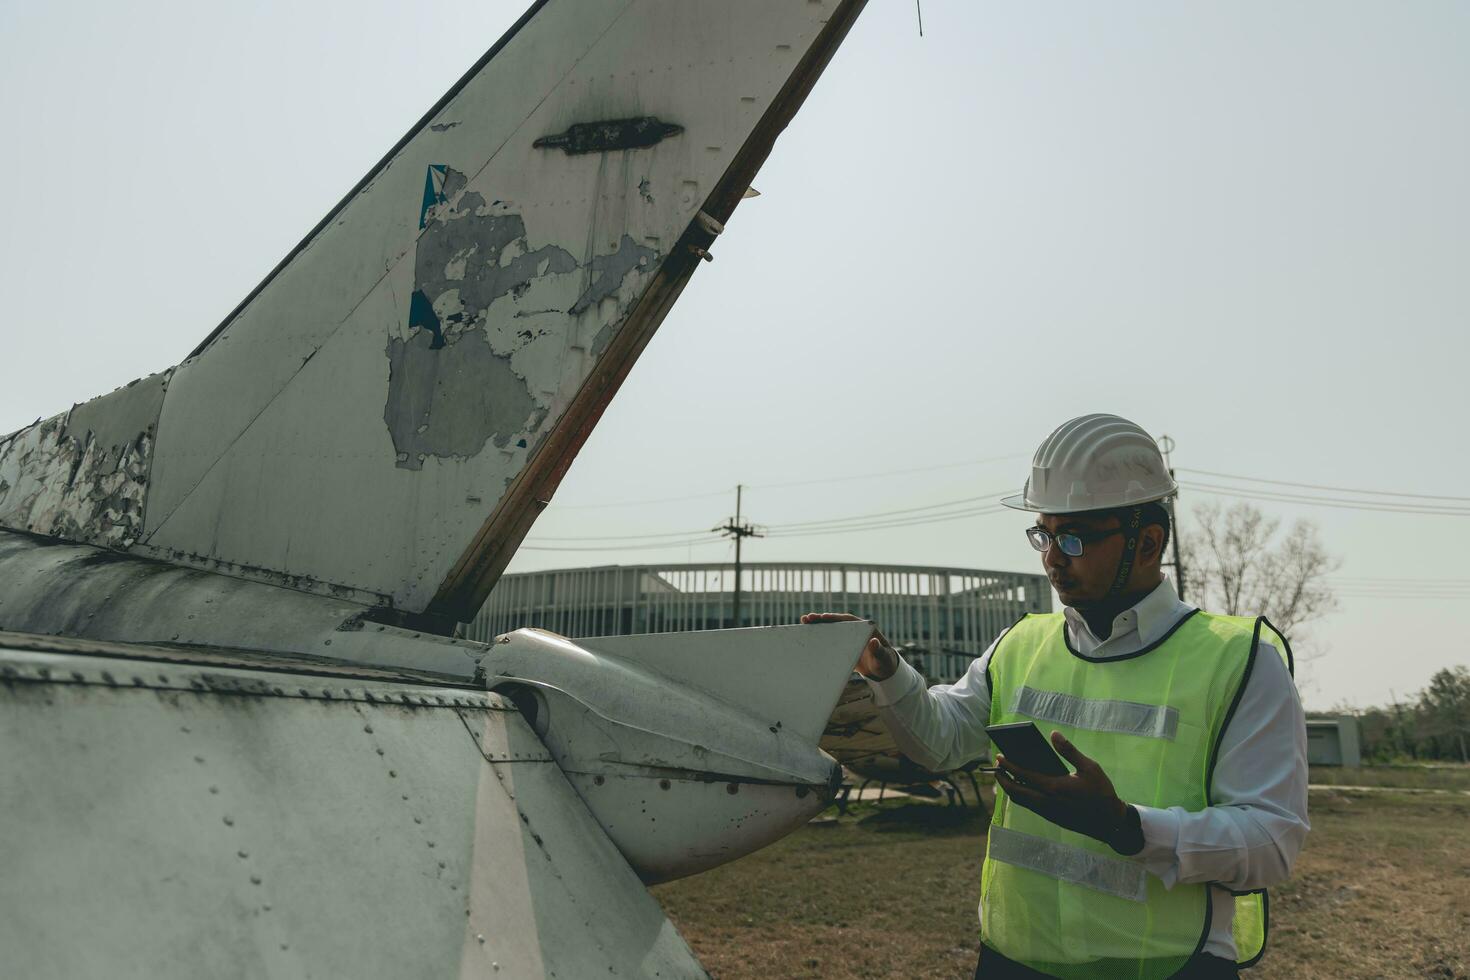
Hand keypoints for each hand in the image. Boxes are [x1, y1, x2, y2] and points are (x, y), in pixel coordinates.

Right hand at [799, 612, 898, 680]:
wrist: (882, 669)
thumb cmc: (884, 662)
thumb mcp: (883, 657)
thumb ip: (878, 650)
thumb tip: (873, 641)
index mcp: (864, 628)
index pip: (848, 620)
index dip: (835, 618)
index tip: (824, 617)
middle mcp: (854, 629)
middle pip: (836, 622)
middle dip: (822, 619)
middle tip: (808, 618)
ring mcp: (848, 636)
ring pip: (831, 628)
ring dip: (818, 625)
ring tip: (804, 621)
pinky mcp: (843, 645)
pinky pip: (830, 639)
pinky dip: (820, 636)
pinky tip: (808, 635)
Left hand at [993, 731, 1139, 851]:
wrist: (1110, 822)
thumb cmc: (1101, 792)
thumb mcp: (1089, 767)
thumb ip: (1069, 751)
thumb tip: (1054, 734)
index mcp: (1053, 788)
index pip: (1023, 776)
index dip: (1008, 766)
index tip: (999, 757)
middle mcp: (1046, 802)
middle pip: (1015, 792)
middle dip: (1003, 780)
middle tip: (996, 769)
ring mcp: (1048, 812)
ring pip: (1021, 801)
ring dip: (1011, 789)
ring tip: (1006, 777)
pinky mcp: (1051, 818)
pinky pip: (1030, 806)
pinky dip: (1022, 796)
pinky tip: (1024, 787)